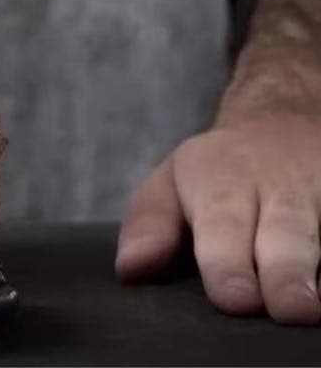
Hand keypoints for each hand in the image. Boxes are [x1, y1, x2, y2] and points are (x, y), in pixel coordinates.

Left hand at [117, 94, 320, 323]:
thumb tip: (130, 269)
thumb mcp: (172, 182)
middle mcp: (279, 190)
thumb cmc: (220, 171)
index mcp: (223, 184)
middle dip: (287, 274)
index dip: (229, 264)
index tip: (235, 298)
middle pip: (287, 235)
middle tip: (289, 309)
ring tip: (315, 308)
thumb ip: (148, 224)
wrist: (285, 122)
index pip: (224, 225)